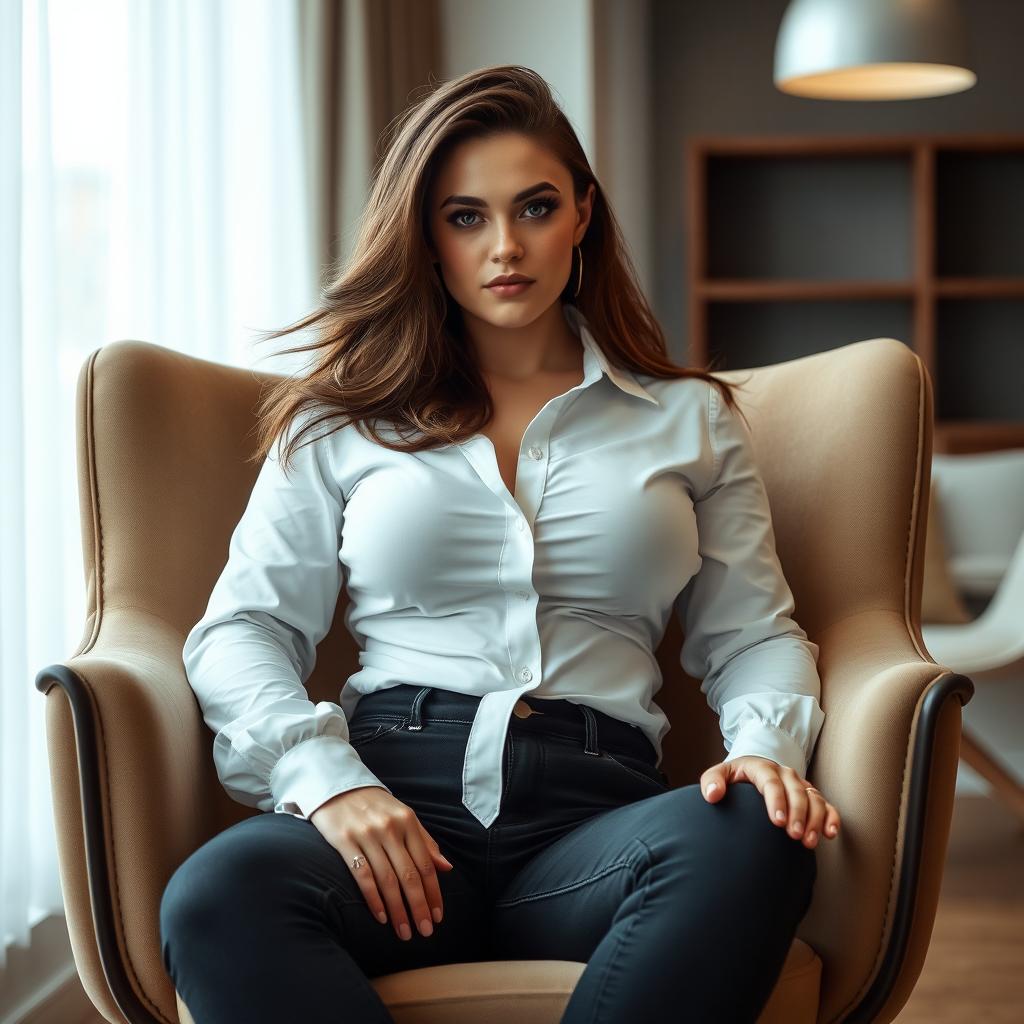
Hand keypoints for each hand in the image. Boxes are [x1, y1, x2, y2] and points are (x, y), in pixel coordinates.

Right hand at [309, 786, 454, 940]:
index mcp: (408, 821)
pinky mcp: (345, 841)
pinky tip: (381, 916)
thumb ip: (424, 841)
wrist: (336, 784)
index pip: (425, 864)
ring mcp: (367, 835)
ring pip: (388, 880)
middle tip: (425, 931)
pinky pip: (363, 876)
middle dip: (419, 907)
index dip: (434, 892)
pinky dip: (374, 899)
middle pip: (409, 875)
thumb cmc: (373, 805)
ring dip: (398, 910)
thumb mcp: (402, 816)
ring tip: (404, 931)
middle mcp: (390, 828)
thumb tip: (446, 867)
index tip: (439, 916)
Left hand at [700, 756, 840, 848]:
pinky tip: (830, 834)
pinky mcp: (810, 795)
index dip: (776, 800)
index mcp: (761, 767)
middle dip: (798, 813)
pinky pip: (826, 804)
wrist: (752, 771)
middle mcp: (784, 773)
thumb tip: (712, 795)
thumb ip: (712, 780)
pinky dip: (831, 817)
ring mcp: (800, 784)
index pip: (771, 782)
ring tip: (808, 842)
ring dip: (815, 819)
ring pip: (814, 798)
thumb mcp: (720, 774)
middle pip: (796, 791)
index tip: (777, 821)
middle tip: (794, 835)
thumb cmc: (735, 777)